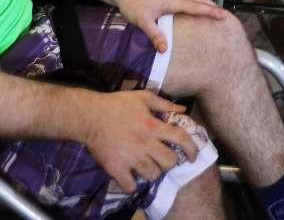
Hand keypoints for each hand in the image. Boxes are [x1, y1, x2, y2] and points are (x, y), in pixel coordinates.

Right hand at [81, 87, 198, 192]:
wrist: (89, 115)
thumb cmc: (117, 105)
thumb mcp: (143, 98)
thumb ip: (164, 103)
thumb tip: (183, 108)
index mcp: (153, 126)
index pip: (180, 138)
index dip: (192, 148)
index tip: (193, 156)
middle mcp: (145, 143)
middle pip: (169, 161)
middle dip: (170, 162)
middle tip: (163, 159)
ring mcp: (131, 157)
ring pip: (152, 174)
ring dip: (153, 172)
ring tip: (147, 167)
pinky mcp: (116, 168)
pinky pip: (130, 185)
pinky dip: (132, 185)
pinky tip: (130, 178)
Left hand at [114, 0, 229, 52]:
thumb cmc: (133, 5)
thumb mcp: (143, 22)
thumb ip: (155, 35)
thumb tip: (164, 49)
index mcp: (171, 2)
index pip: (195, 6)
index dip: (209, 11)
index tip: (222, 15)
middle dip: (211, 6)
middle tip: (223, 13)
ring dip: (204, 2)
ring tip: (213, 9)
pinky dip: (195, 1)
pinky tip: (194, 5)